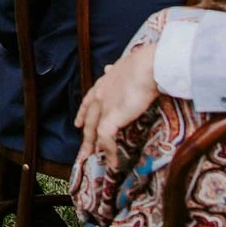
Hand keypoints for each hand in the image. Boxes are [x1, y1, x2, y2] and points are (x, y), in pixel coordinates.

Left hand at [75, 43, 160, 160]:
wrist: (147, 67)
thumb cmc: (143, 64)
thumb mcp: (125, 66)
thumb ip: (116, 72)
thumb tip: (110, 68)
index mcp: (103, 83)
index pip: (88, 100)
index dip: (83, 113)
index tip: (78, 123)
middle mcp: (100, 95)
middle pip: (88, 119)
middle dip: (85, 135)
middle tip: (83, 149)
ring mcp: (104, 107)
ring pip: (93, 131)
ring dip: (93, 146)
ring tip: (92, 159)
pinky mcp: (111, 117)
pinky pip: (106, 138)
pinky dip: (109, 151)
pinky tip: (112, 162)